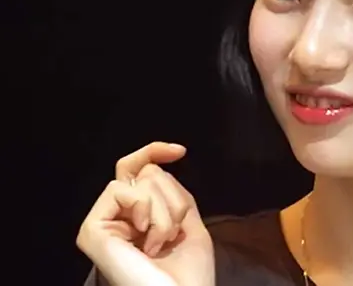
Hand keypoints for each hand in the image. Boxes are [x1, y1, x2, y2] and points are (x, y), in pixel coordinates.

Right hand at [76, 142, 214, 285]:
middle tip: (174, 232)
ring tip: (161, 243)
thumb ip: (173, 193)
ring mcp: (103, 224)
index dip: (155, 152)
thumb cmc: (189, 274)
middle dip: (173, 198)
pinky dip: (144, 208)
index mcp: (138, 218)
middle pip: (146, 172)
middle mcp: (118, 218)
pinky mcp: (92, 230)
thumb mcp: (189, 223)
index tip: (179, 151)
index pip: (138, 171)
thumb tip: (158, 165)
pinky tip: (146, 238)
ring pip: (138, 180)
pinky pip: (120, 190)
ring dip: (165, 211)